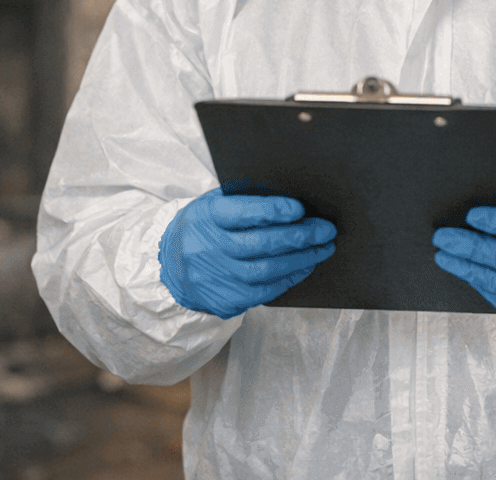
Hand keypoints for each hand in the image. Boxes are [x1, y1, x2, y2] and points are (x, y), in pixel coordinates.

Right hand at [159, 190, 335, 318]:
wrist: (170, 266)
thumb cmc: (204, 227)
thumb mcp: (214, 204)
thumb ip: (245, 199)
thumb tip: (292, 195)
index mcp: (207, 216)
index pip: (242, 213)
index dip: (273, 210)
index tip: (300, 208)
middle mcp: (208, 248)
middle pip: (260, 244)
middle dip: (299, 236)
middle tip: (326, 229)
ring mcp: (216, 277)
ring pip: (266, 270)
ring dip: (301, 259)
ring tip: (323, 248)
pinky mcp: (225, 300)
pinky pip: (264, 292)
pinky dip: (289, 278)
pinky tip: (304, 267)